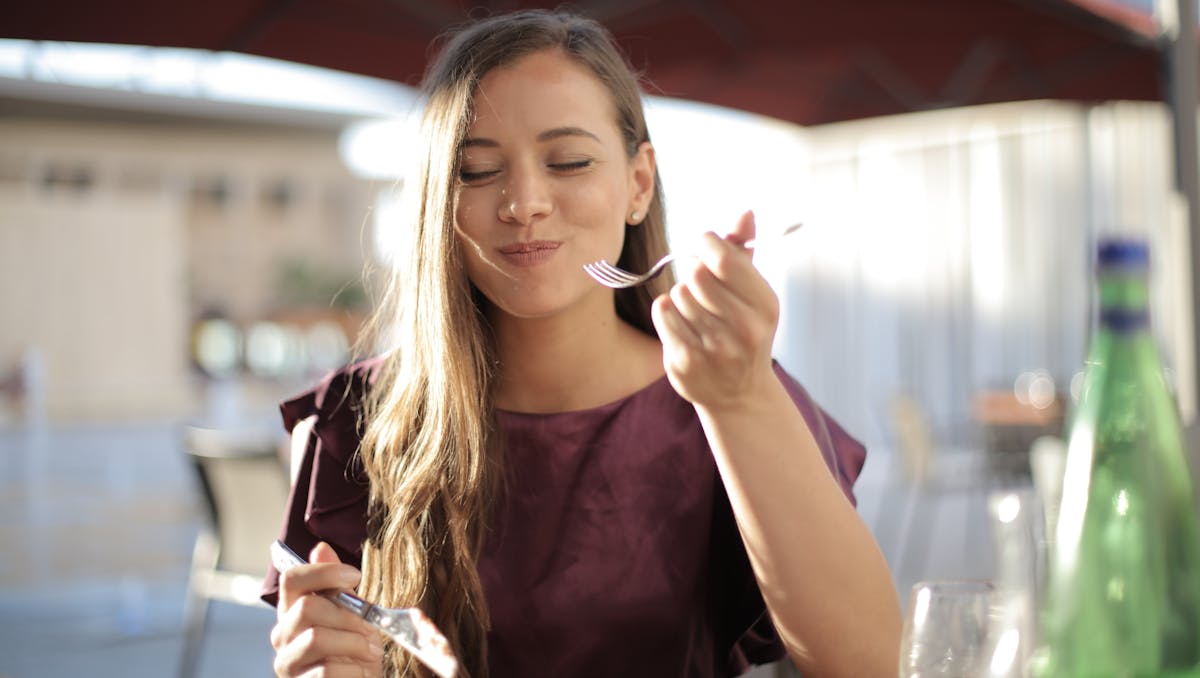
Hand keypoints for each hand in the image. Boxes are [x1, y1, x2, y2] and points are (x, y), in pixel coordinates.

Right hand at [270, 542, 384, 676]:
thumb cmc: (355, 648)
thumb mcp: (352, 613)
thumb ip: (336, 585)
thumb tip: (321, 548)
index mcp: (293, 611)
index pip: (291, 579)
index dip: (324, 572)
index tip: (356, 575)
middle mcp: (283, 635)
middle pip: (307, 608)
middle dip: (349, 615)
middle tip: (371, 628)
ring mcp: (287, 663)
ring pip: (316, 638)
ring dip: (354, 643)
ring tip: (371, 651)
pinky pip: (326, 672)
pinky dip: (353, 670)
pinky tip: (361, 671)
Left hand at [651, 210, 779, 411]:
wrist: (739, 394)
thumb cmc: (744, 331)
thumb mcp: (754, 293)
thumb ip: (744, 252)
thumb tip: (745, 213)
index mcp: (765, 305)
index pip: (724, 259)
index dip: (706, 243)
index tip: (704, 246)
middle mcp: (744, 329)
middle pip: (696, 273)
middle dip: (692, 270)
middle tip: (698, 280)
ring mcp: (714, 348)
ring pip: (678, 293)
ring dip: (682, 295)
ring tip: (696, 311)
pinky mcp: (686, 361)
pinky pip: (663, 312)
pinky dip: (667, 311)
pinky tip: (682, 324)